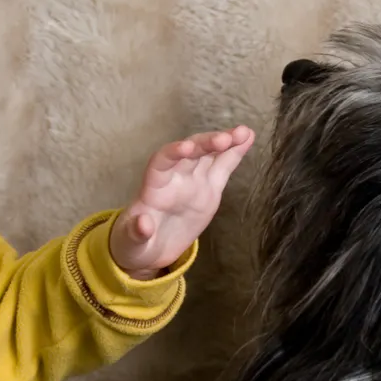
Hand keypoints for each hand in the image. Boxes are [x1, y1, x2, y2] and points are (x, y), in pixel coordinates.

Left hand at [109, 125, 254, 278]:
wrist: (150, 248)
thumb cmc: (134, 243)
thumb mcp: (131, 243)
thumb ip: (136, 233)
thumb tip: (143, 224)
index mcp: (153, 187)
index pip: (161, 162)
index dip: (173, 153)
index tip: (187, 148)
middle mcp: (173, 177)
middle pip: (189, 153)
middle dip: (205, 144)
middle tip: (225, 139)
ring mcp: (192, 181)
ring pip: (208, 154)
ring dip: (224, 141)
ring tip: (243, 132)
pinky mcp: (208, 189)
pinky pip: (222, 167)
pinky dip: (234, 152)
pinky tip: (248, 138)